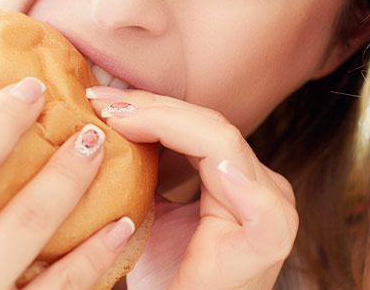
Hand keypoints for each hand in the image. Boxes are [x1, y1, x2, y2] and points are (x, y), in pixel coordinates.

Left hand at [90, 90, 298, 289]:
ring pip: (224, 145)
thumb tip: (97, 124)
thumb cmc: (166, 279)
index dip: (148, 106)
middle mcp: (261, 186)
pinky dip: (239, 186)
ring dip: (170, 125)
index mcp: (238, 177)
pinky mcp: (268, 243)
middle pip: (208, 126)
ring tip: (121, 117)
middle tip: (99, 98)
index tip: (97, 98)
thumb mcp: (147, 214)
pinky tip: (213, 170)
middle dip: (151, 107)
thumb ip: (143, 171)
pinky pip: (260, 206)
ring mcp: (272, 211)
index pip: (195, 124)